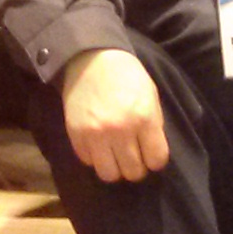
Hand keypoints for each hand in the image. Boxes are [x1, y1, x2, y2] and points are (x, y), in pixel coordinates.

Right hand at [60, 47, 169, 182]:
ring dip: (115, 168)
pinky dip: (95, 157)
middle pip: (133, 172)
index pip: (156, 160)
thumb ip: (154, 125)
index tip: (150, 153)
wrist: (91, 58)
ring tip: (115, 155)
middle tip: (133, 155)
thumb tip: (152, 154)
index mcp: (144, 118)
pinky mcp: (76, 134)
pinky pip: (88, 162)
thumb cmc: (127, 76)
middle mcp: (120, 130)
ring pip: (109, 174)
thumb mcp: (150, 95)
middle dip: (136, 167)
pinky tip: (98, 144)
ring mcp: (96, 134)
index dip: (155, 159)